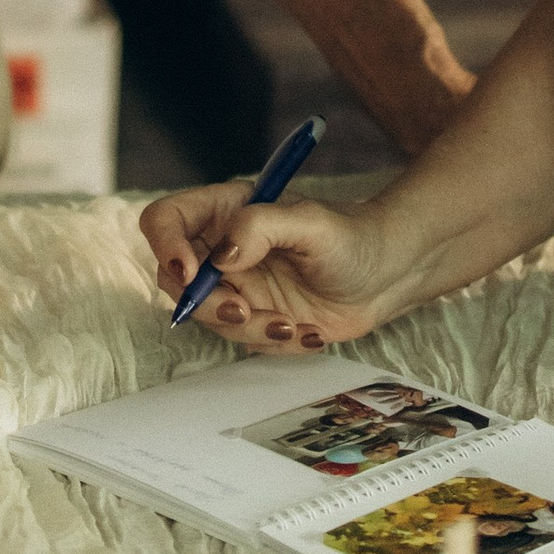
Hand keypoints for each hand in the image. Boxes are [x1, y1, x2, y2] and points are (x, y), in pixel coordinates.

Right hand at [135, 182, 400, 350]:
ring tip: (294, 325)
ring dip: (249, 329)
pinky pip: (241, 340)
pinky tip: (307, 332)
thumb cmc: (354, 237)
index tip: (190, 272)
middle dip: (205, 303)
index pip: (165, 220)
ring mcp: (236, 285)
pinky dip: (272, 342)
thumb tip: (220, 254)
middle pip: (174, 278)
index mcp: (226, 210)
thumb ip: (261, 226)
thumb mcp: (311, 223)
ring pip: (208, 317)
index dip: (165, 245)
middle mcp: (222, 247)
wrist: (388, 276)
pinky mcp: (254, 317)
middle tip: (244, 312)